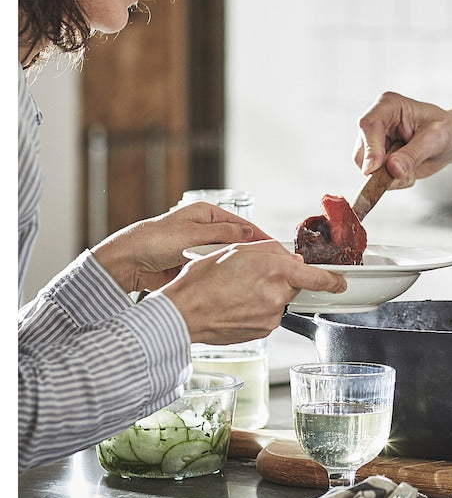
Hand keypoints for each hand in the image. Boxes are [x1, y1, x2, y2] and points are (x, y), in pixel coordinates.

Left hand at [92, 201, 274, 294]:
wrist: (128, 263)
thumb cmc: (154, 240)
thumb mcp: (192, 234)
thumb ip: (223, 233)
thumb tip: (250, 233)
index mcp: (206, 214)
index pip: (242, 224)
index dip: (260, 236)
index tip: (277, 248)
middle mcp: (206, 229)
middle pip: (238, 241)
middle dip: (253, 253)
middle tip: (271, 264)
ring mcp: (201, 248)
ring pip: (229, 257)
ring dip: (239, 265)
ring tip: (257, 275)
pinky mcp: (195, 264)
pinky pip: (217, 269)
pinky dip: (226, 274)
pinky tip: (237, 282)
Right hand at [159, 240, 346, 343]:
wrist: (183, 314)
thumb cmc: (203, 280)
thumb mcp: (237, 250)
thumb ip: (271, 252)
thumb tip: (292, 260)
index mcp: (276, 271)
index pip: (318, 279)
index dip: (332, 281)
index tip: (340, 282)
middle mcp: (278, 296)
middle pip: (293, 287)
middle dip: (279, 281)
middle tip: (251, 277)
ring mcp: (270, 318)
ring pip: (278, 301)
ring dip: (266, 295)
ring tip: (237, 292)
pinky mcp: (261, 332)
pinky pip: (267, 316)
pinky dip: (256, 309)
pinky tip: (236, 305)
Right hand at [353, 91, 451, 187]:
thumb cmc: (447, 131)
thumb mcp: (435, 140)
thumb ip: (412, 155)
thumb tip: (392, 169)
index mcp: (389, 106)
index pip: (369, 125)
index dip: (370, 148)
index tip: (375, 168)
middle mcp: (377, 122)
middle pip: (362, 152)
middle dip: (383, 169)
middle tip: (407, 173)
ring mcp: (375, 142)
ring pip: (367, 169)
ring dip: (391, 177)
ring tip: (413, 169)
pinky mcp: (378, 159)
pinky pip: (376, 179)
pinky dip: (394, 182)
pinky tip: (409, 172)